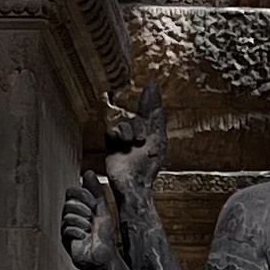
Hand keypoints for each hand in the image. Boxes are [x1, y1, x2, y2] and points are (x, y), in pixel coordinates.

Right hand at [62, 180, 118, 269]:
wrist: (105, 256)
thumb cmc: (105, 233)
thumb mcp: (102, 208)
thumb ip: (95, 191)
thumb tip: (88, 171)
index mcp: (78, 207)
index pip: (71, 191)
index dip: (82, 195)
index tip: (94, 205)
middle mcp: (70, 216)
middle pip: (68, 202)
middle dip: (83, 209)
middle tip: (92, 218)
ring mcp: (66, 228)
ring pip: (67, 215)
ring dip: (82, 221)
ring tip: (89, 229)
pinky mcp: (65, 240)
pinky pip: (66, 229)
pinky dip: (78, 232)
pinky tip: (85, 237)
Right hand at [103, 87, 168, 203]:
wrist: (135, 184)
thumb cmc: (148, 166)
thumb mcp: (158, 138)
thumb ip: (155, 115)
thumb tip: (153, 87)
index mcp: (151, 134)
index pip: (149, 112)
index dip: (149, 99)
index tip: (151, 84)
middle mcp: (137, 136)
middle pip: (136, 119)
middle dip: (139, 126)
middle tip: (141, 138)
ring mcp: (124, 142)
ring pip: (123, 125)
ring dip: (128, 130)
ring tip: (132, 142)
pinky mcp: (111, 147)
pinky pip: (111, 132)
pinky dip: (116, 133)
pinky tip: (120, 140)